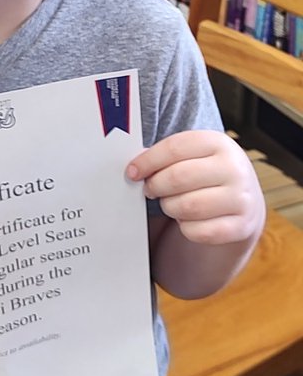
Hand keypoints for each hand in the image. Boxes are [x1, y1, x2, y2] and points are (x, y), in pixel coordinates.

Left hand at [127, 130, 264, 246]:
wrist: (244, 203)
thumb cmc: (206, 175)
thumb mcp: (193, 155)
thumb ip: (168, 156)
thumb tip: (135, 168)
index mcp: (219, 143)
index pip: (174, 148)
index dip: (147, 161)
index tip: (132, 172)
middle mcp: (234, 169)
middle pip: (178, 178)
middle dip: (156, 186)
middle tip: (150, 190)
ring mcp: (241, 198)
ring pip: (187, 207)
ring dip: (170, 207)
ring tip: (171, 202)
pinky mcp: (242, 227)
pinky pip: (198, 232)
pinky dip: (186, 228)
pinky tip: (188, 219)